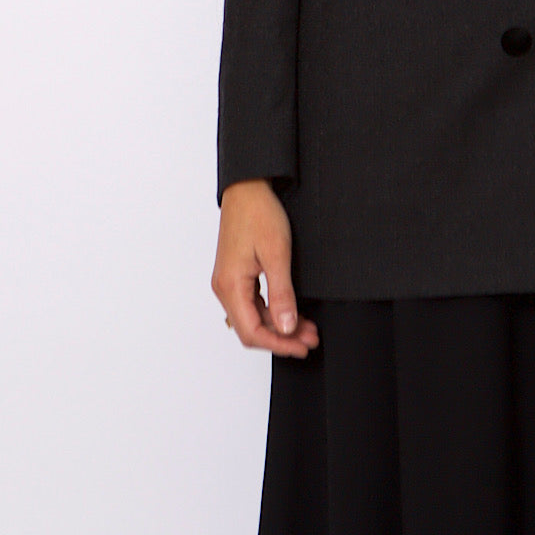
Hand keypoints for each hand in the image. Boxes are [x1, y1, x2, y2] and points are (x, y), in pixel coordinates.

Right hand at [211, 180, 319, 355]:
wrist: (247, 188)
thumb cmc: (259, 213)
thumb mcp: (277, 254)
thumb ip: (282, 294)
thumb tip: (286, 326)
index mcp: (230, 285)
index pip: (252, 332)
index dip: (279, 343)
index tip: (301, 346)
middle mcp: (224, 288)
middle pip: (251, 328)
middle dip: (282, 337)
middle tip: (310, 339)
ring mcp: (229, 282)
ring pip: (253, 317)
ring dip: (279, 325)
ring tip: (307, 328)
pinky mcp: (235, 275)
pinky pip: (252, 303)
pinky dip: (272, 311)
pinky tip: (291, 313)